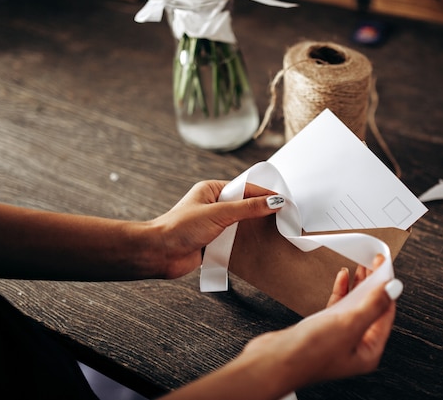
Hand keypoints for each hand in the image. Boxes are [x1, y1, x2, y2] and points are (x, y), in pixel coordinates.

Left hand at [147, 180, 281, 278]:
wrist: (158, 253)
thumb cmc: (180, 228)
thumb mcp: (219, 213)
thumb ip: (248, 208)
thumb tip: (274, 201)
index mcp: (212, 190)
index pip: (245, 188)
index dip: (265, 194)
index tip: (284, 202)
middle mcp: (213, 205)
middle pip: (245, 205)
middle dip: (262, 211)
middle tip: (283, 217)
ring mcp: (213, 224)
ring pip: (240, 224)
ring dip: (253, 228)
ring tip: (275, 231)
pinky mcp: (212, 242)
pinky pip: (234, 240)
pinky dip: (244, 243)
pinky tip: (257, 245)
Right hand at [241, 254, 397, 390]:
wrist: (273, 361)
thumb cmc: (309, 354)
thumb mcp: (349, 325)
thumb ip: (373, 305)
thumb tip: (394, 289)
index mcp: (368, 351)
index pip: (386, 313)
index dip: (387, 289)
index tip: (386, 268)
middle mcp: (356, 346)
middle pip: (371, 309)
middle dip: (373, 284)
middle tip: (374, 263)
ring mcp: (339, 338)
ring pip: (355, 306)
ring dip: (358, 285)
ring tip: (361, 266)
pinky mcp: (322, 330)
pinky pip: (338, 307)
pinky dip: (342, 291)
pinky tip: (342, 278)